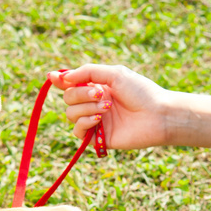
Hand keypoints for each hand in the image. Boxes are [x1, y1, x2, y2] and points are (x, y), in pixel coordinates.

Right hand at [49, 65, 171, 149]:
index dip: (60, 80)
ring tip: (106, 107)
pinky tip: (99, 119)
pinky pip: (78, 131)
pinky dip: (84, 122)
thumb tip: (61, 77)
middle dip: (79, 93)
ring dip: (85, 108)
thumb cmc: (141, 92)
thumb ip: (87, 72)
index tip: (53, 77)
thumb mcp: (114, 74)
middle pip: (68, 98)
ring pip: (70, 114)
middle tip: (99, 93)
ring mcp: (96, 121)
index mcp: (98, 86)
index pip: (71, 83)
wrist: (157, 115)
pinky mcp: (98, 138)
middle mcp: (94, 103)